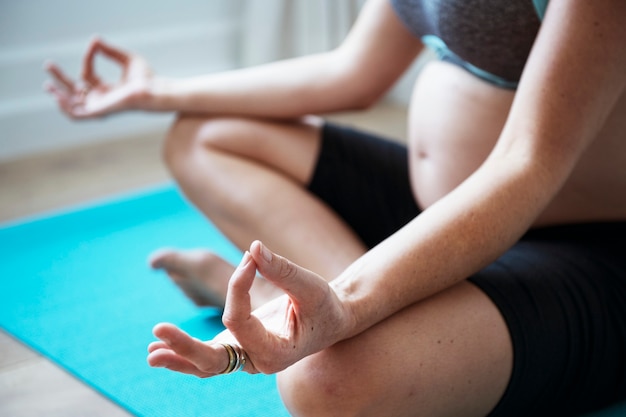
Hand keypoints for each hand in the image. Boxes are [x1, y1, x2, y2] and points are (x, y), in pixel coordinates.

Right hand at [44, 37, 152, 118]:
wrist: (153, 90)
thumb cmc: (147, 78)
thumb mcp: (126, 59)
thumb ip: (110, 51)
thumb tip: (94, 40)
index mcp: (108, 90)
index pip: (88, 75)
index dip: (87, 59)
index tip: (93, 46)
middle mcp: (102, 100)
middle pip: (75, 91)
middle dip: (60, 79)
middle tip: (48, 65)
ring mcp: (101, 107)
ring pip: (73, 106)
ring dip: (59, 96)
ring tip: (47, 85)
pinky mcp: (100, 112)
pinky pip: (78, 115)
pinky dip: (66, 108)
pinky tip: (58, 96)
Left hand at [147, 241, 351, 375]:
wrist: (331, 320)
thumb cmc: (324, 305)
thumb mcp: (311, 286)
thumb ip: (282, 270)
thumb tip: (253, 248)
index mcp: (276, 353)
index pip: (238, 320)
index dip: (237, 286)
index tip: (249, 258)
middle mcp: (256, 362)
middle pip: (213, 361)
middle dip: (184, 346)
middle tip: (158, 328)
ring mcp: (244, 357)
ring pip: (205, 365)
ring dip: (177, 356)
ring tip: (150, 352)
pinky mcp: (237, 348)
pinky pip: (208, 358)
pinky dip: (183, 355)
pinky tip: (157, 351)